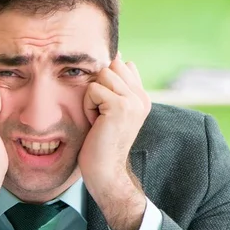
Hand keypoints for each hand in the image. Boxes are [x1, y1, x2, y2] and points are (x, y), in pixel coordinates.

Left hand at [78, 55, 151, 229]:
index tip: (104, 108)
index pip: (122, 64)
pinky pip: (93, 89)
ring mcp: (133, 101)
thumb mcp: (110, 111)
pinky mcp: (120, 105)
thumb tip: (117, 57)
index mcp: (141, 98)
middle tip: (100, 115)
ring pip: (102, 74)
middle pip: (111, 65)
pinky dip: (88, 106)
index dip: (105, 82)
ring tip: (98, 118)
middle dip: (98, 87)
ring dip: (92, 97)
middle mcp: (141, 97)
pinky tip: (96, 123)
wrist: (106, 172)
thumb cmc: (101, 145)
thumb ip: (116, 87)